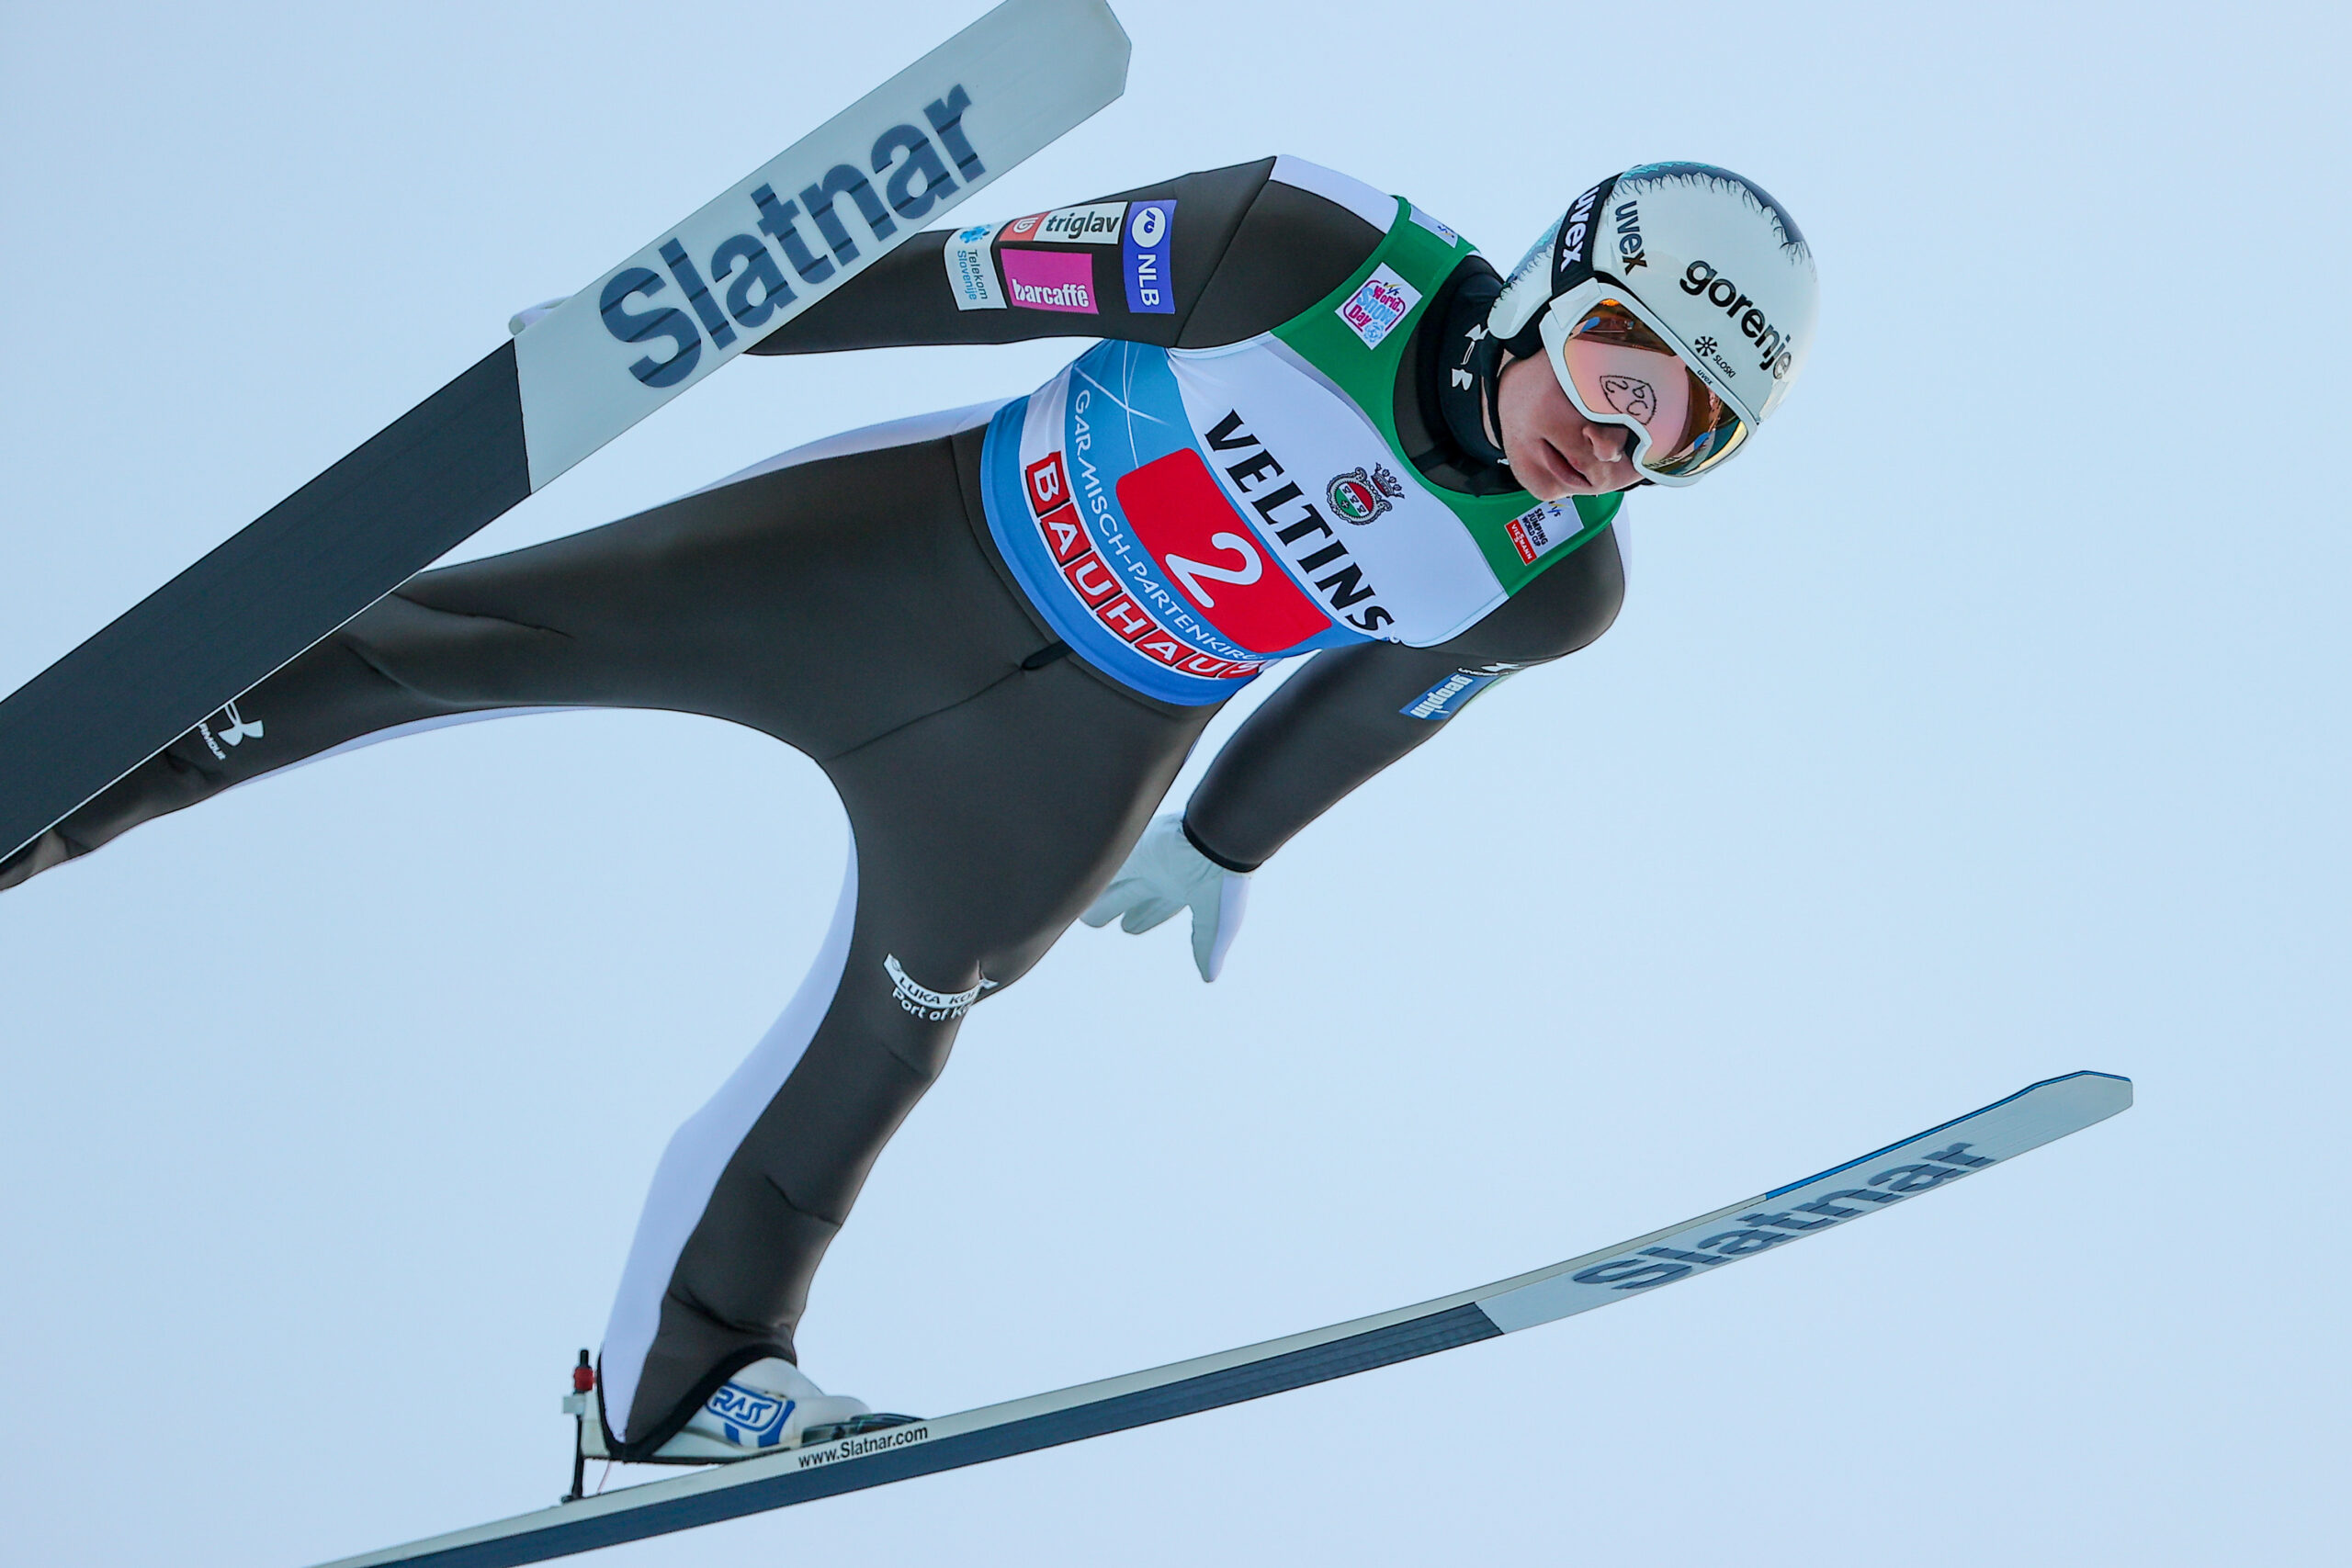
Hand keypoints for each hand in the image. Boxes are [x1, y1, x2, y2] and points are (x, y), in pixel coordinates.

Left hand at [1081, 815, 1249, 981]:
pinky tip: (1068, 877)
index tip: (1128, 926)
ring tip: (1071, 901)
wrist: (1220, 840)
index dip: (1140, 918)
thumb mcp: (1217, 923)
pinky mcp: (1130, 847)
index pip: (1154, 908)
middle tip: (1090, 918)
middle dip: (1110, 907)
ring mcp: (1142, 860)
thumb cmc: (1224, 882)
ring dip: (1092, 893)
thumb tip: (1209, 978)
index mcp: (1180, 890)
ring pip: (1108, 880)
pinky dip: (1088, 873)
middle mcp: (1158, 874)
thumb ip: (1206, 948)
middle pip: (1126, 895)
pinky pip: (1102, 863)